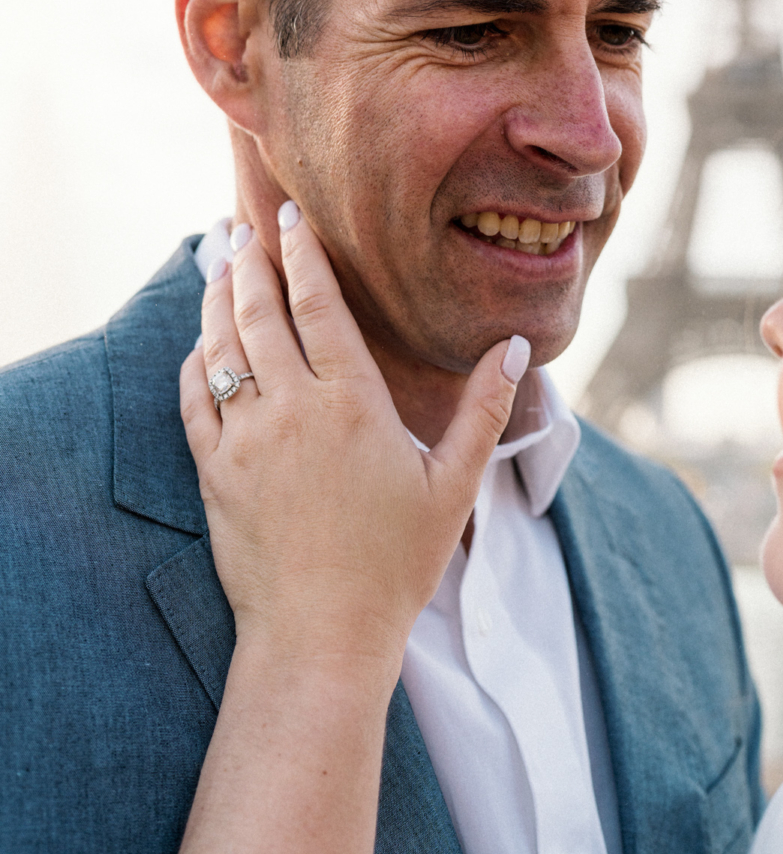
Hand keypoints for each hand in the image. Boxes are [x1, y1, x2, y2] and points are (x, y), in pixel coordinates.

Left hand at [180, 202, 528, 672]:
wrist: (320, 637)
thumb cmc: (396, 564)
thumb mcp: (454, 485)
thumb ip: (485, 409)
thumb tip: (516, 347)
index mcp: (351, 403)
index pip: (318, 305)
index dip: (303, 255)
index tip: (290, 217)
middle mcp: (291, 409)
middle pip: (260, 312)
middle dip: (251, 261)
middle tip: (245, 224)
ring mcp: (244, 441)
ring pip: (221, 348)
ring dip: (217, 301)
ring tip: (221, 267)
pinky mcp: (214, 474)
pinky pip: (194, 401)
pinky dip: (195, 363)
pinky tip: (201, 346)